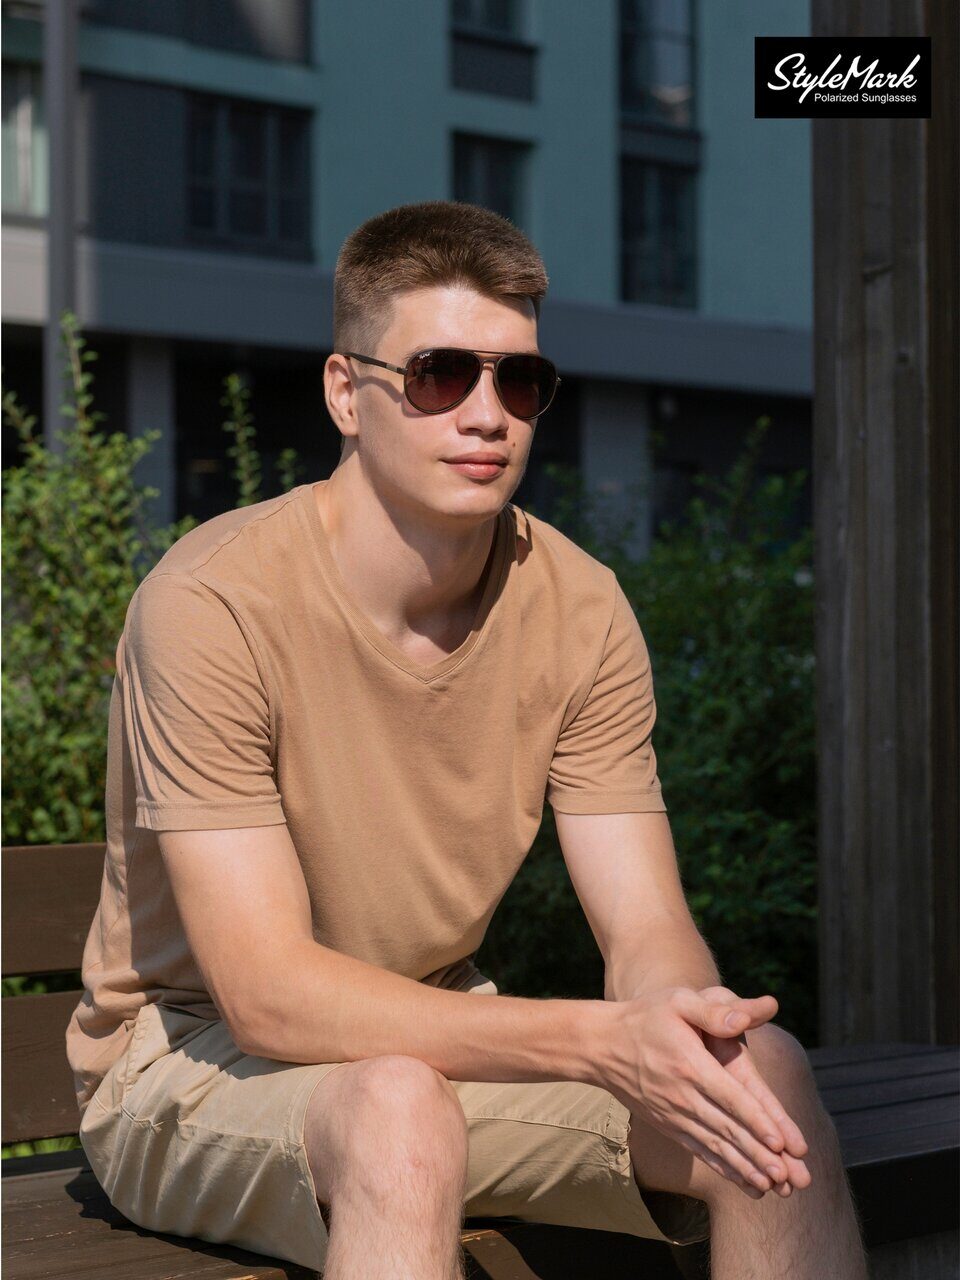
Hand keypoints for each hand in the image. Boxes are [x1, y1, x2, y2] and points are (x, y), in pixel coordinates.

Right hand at [602, 986, 805, 1198]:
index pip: (731, 1097)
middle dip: (760, 1154)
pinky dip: (723, 1167)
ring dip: (745, 1167)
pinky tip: (745, 1182)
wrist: (601, 1045)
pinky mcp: (668, 1125)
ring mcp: (673, 1114)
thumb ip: (713, 1011)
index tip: (782, 1142)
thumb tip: (746, 1017)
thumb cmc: (645, 1017)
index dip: (757, 1120)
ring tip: (773, 1186)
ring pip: (715, 1145)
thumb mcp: (677, 1001)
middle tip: (790, 1176)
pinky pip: (699, 1150)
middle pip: (728, 1128)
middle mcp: (682, 1095)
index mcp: (691, 1064)